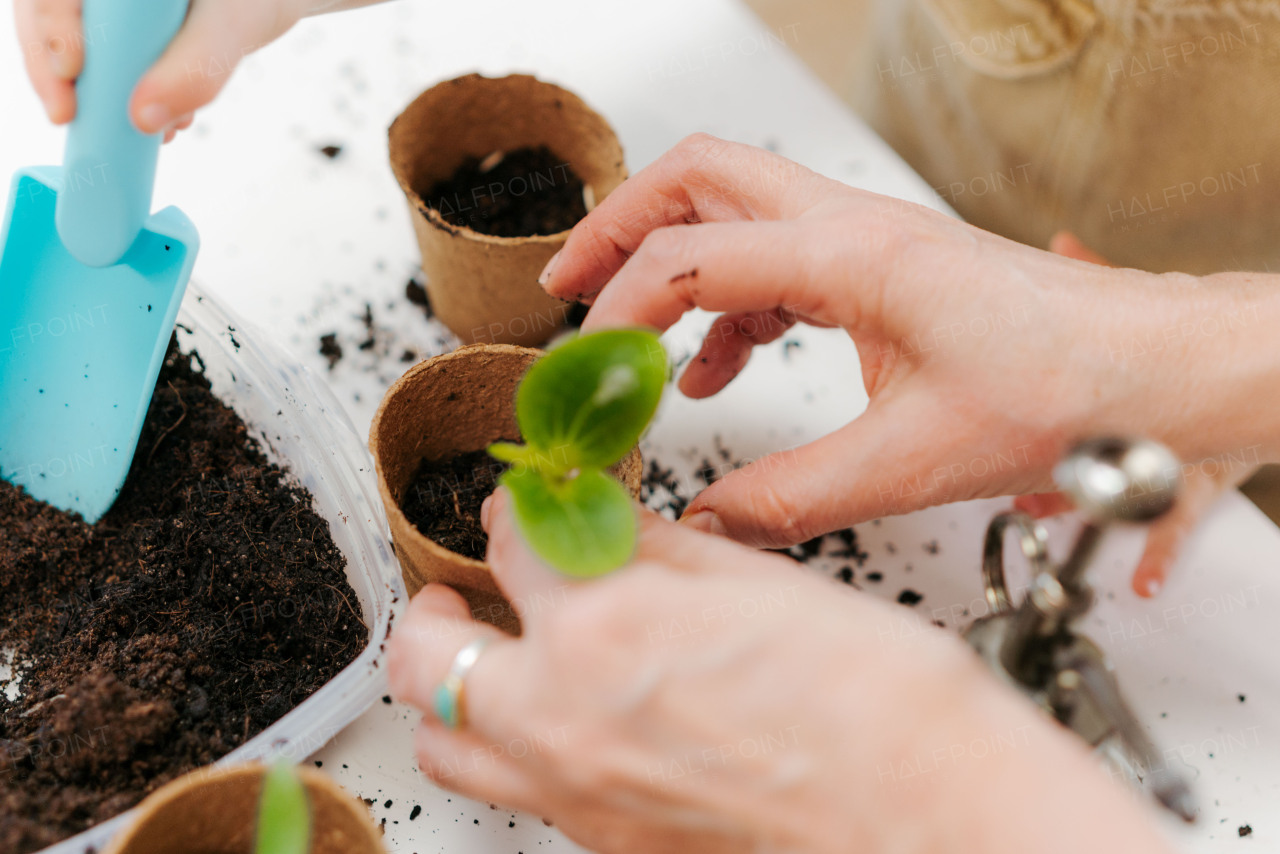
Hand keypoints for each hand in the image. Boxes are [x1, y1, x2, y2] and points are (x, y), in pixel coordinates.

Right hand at [13, 0, 378, 138]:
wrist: (267, 3)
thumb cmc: (249, 1)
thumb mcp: (229, 30)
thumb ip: (195, 72)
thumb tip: (144, 121)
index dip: (49, 29)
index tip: (70, 72)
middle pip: (46, 18)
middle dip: (52, 72)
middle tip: (67, 116)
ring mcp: (104, 10)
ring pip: (70, 48)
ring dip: (94, 95)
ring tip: (142, 127)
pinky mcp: (116, 36)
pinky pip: (99, 68)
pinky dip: (120, 101)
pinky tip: (162, 123)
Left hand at [387, 492, 1174, 853]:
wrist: (930, 813)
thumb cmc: (877, 705)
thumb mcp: (757, 579)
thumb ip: (657, 550)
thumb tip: (609, 525)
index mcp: (601, 627)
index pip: (508, 539)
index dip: (521, 509)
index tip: (535, 507)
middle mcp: (564, 720)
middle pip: (425, 654)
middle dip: (437, 606)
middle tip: (467, 585)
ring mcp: (576, 795)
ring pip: (445, 746)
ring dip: (452, 690)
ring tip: (492, 659)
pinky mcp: (606, 844)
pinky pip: (517, 793)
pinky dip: (514, 751)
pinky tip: (567, 721)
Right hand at [540, 134, 1277, 558]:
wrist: (1148, 369)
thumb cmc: (1066, 390)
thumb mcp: (913, 462)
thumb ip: (793, 499)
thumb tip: (707, 526)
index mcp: (851, 255)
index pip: (690, 258)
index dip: (618, 314)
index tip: (586, 372)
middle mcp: (850, 227)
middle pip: (697, 178)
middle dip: (618, 227)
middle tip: (567, 288)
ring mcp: (863, 240)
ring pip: (732, 209)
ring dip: (668, 262)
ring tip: (626, 334)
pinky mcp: (877, 269)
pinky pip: (773, 263)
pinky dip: (726, 310)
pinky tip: (718, 372)